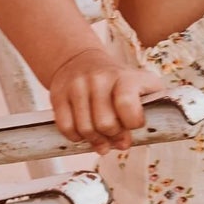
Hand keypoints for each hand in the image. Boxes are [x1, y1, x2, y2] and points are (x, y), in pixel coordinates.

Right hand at [50, 48, 167, 152]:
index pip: (127, 107)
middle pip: (105, 124)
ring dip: (95, 139)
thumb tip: (123, 143)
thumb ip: (145, 112)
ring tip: (101, 136)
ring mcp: (77, 86)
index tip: (133, 123)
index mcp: (125, 77)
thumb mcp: (141, 87)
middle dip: (113, 136)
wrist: (81, 60)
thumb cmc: (117, 81)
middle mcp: (99, 78)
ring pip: (85, 129)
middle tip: (115, 134)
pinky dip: (76, 137)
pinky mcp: (58, 94)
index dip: (133, 123)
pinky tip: (83, 133)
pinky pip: (66, 128)